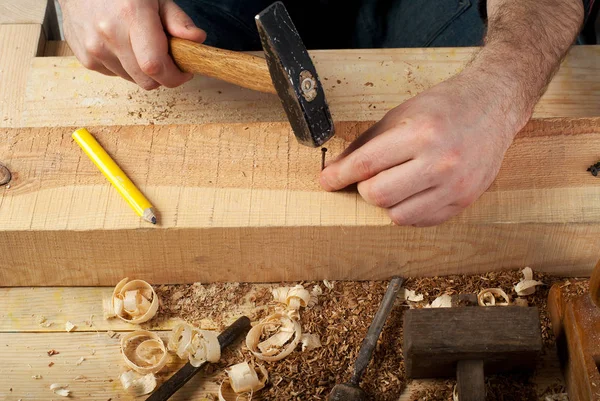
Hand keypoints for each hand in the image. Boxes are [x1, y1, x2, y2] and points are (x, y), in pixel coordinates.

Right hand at [59, 0, 205, 89]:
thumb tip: (196, 39)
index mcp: (131, 15)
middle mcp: (109, 34)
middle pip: (146, 80)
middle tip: (167, 59)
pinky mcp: (85, 58)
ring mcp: (93, 48)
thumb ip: (177, 19)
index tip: (185, 71)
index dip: (175, 76)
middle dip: (163, 76)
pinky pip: (116, 74)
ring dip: (142, 70)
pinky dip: (125, 66)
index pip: (155, 66)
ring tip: (139, 45)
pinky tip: (121, 45)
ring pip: (132, 79)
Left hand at [320, 72, 526, 225]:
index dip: (340, 175)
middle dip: (364, 189)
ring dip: (386, 202)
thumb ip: (366, 144)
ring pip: (397, 215)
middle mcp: (441, 162)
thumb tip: (336, 169)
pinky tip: (411, 191)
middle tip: (368, 177)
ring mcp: (455, 185)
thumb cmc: (444, 107)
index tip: (327, 181)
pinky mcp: (463, 201)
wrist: (493, 107)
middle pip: (379, 195)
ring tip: (394, 182)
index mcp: (421, 133)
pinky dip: (406, 210)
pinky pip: (420, 220)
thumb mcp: (400, 114)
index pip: (367, 164)